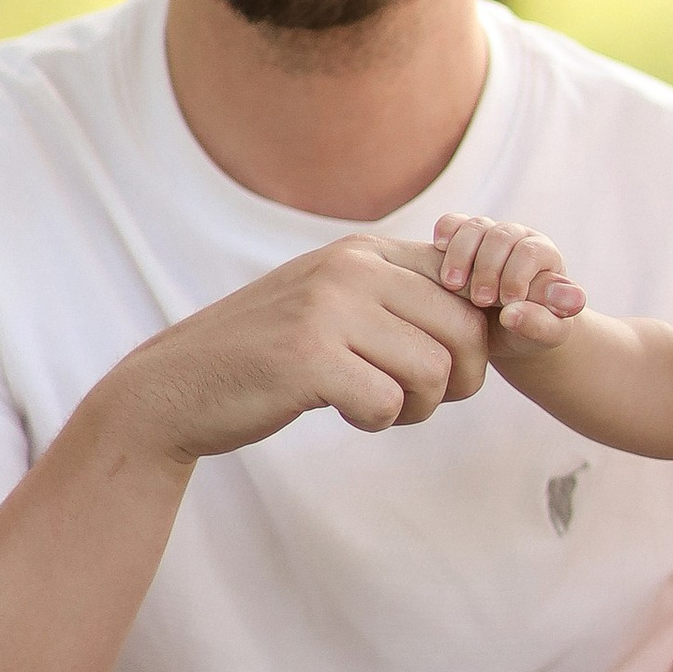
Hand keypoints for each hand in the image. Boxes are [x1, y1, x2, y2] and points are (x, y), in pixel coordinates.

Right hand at [110, 238, 497, 461]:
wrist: (176, 388)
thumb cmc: (270, 357)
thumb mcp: (337, 306)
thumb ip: (402, 301)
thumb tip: (496, 318)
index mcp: (364, 251)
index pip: (469, 282)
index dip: (479, 336)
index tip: (452, 366)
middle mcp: (350, 268)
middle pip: (467, 330)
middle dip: (460, 380)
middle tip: (416, 399)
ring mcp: (327, 310)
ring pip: (435, 371)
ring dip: (417, 406)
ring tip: (378, 404)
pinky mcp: (307, 359)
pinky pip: (388, 403)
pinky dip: (377, 420)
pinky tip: (344, 411)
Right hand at [433, 209, 588, 347]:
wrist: (503, 331)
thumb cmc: (529, 331)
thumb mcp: (544, 335)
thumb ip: (541, 324)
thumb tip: (515, 312)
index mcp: (545, 256)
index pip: (531, 252)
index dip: (516, 275)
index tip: (507, 303)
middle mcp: (519, 239)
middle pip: (502, 236)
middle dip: (487, 268)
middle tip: (480, 300)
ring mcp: (490, 235)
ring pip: (476, 227)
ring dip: (461, 254)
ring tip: (452, 284)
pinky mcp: (465, 237)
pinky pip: (454, 222)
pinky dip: (446, 230)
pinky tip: (440, 248)